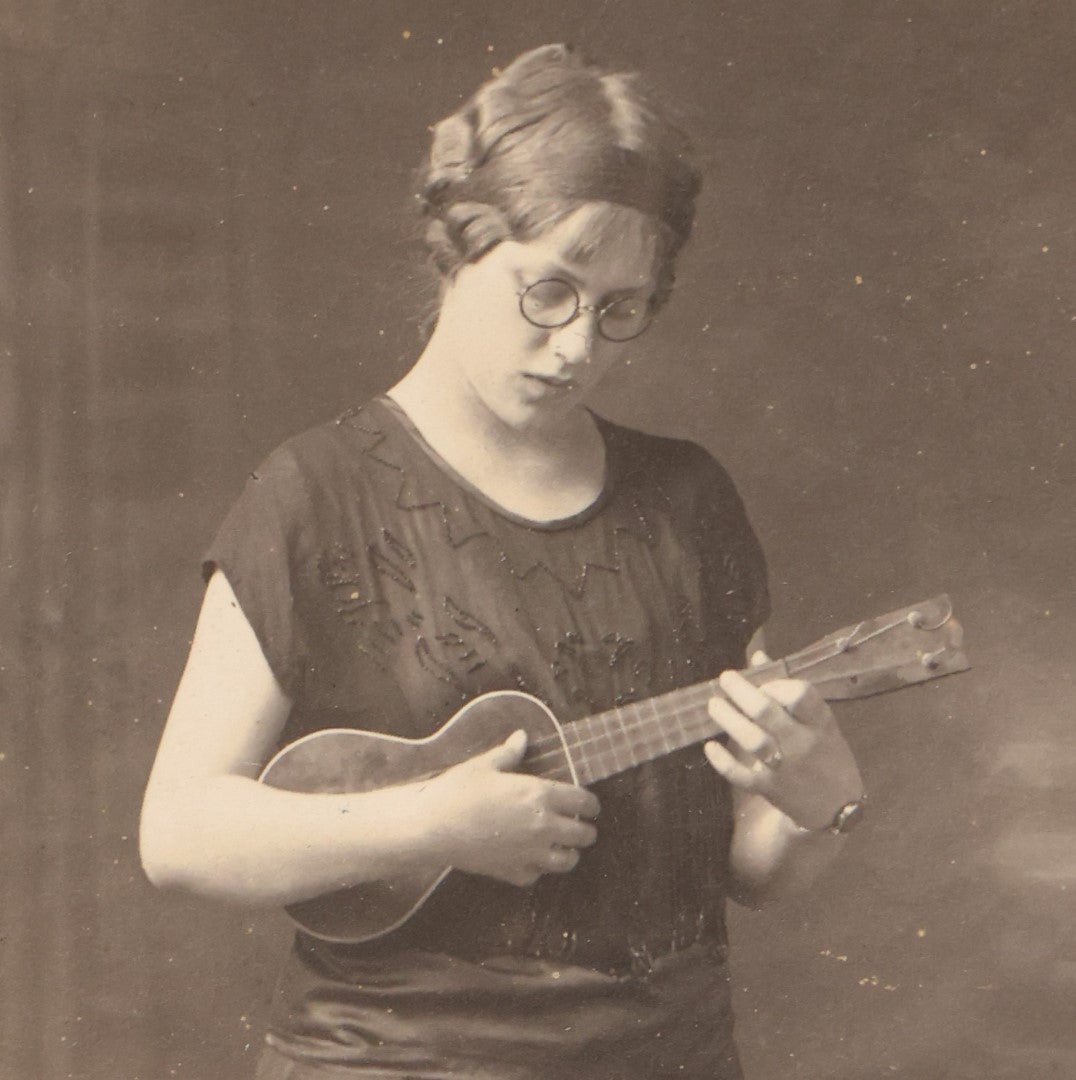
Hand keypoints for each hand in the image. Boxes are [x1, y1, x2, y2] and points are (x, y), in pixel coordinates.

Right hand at [424, 730, 600, 886]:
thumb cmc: (458, 791)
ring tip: (561, 845)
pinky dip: (538, 868)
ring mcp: (530, 853)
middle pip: (584, 835)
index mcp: (540, 795)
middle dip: (585, 829)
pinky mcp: (513, 872)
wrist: (433, 828)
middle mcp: (543, 826)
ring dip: (568, 852)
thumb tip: (521, 737)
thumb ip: (509, 752)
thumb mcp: (484, 765)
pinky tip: (529, 858)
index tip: (589, 805)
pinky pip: (538, 875)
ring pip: (568, 861)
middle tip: (577, 824)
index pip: (584, 802)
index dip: (591, 804)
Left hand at [703, 656, 863, 830]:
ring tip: (714, 705)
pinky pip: (742, 776)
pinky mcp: (770, 789)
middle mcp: (803, 743)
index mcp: (819, 722)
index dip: (776, 683)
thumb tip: (757, 656)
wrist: (839, 806)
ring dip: (729, 720)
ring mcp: (786, 767)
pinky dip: (723, 762)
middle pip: (766, 712)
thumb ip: (789, 689)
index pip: (800, 693)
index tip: (762, 682)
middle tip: (725, 680)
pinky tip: (710, 746)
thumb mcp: (819, 721)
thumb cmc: (826, 753)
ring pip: (752, 740)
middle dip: (741, 692)